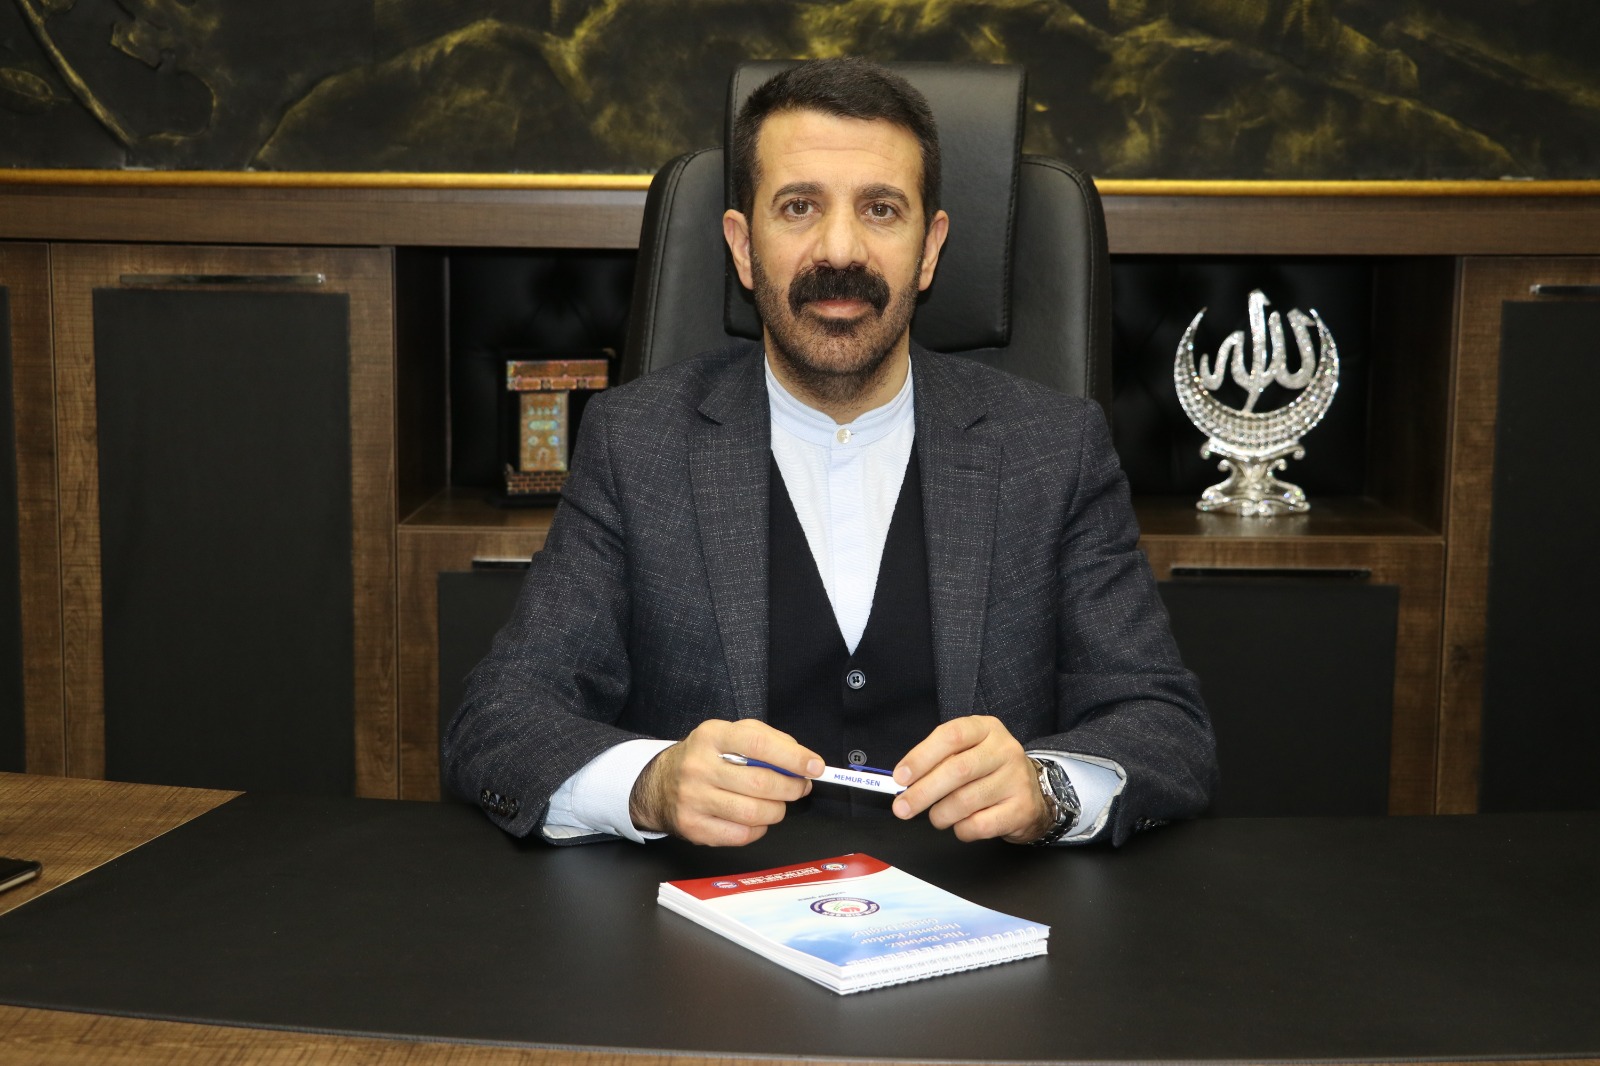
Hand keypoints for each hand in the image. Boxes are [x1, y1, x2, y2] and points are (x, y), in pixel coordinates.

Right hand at [629, 720, 821, 845]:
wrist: (660, 784)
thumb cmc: (707, 757)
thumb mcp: (730, 735)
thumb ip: (768, 741)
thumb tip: (805, 762)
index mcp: (711, 736)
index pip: (758, 744)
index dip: (792, 757)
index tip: (814, 766)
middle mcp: (698, 767)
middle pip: (760, 783)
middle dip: (791, 788)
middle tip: (800, 787)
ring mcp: (693, 799)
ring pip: (754, 813)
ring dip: (777, 810)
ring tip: (777, 802)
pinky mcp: (693, 827)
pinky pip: (742, 835)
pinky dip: (759, 828)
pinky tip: (755, 817)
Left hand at [891, 716, 1053, 843]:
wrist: (1034, 793)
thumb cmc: (989, 771)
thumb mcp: (968, 751)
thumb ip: (939, 760)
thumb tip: (904, 781)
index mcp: (986, 728)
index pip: (950, 736)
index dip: (921, 757)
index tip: (900, 777)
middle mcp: (1005, 750)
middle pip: (956, 770)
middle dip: (922, 792)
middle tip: (902, 808)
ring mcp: (1016, 779)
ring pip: (965, 801)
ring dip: (940, 814)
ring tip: (937, 816)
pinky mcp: (1021, 809)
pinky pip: (979, 825)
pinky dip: (961, 829)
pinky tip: (961, 824)